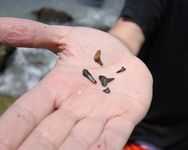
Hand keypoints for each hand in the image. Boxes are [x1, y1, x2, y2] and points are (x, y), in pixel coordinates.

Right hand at [0, 17, 152, 149]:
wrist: (126, 55)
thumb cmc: (95, 50)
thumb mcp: (65, 38)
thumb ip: (33, 34)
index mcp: (56, 91)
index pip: (26, 114)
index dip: (11, 130)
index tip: (0, 146)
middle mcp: (74, 109)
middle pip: (49, 135)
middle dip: (36, 148)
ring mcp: (100, 115)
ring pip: (80, 142)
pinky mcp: (125, 116)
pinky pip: (113, 137)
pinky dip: (105, 148)